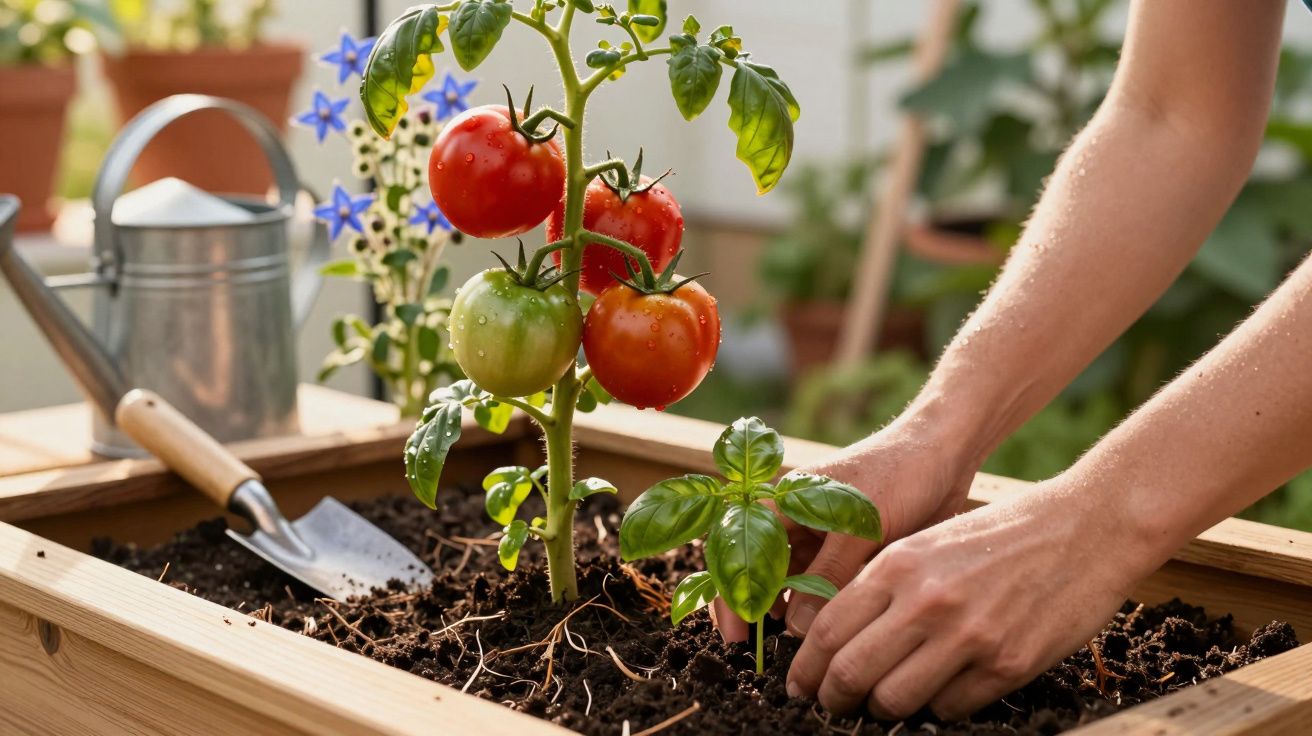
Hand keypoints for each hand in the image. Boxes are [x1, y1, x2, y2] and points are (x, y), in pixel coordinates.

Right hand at [712, 419, 976, 641]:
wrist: (944, 455)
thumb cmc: (899, 474)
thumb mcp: (859, 526)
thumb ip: (827, 574)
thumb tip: (795, 629)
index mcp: (782, 501)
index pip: (735, 548)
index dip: (729, 592)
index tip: (737, 635)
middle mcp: (792, 521)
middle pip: (753, 569)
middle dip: (749, 608)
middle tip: (753, 652)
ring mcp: (817, 538)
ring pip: (785, 584)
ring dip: (783, 614)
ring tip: (788, 651)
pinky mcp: (844, 554)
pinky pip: (817, 588)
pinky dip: (814, 611)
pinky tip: (819, 635)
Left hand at [785, 481, 1151, 719]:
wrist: (1085, 528)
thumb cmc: (1001, 534)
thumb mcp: (928, 545)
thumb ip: (884, 586)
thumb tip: (839, 638)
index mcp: (897, 565)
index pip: (827, 631)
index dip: (806, 669)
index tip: (800, 686)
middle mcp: (925, 602)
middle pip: (851, 674)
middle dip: (833, 699)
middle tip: (833, 707)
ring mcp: (967, 636)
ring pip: (895, 700)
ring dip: (884, 709)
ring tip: (886, 702)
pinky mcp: (1006, 664)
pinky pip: (950, 708)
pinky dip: (939, 707)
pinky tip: (944, 689)